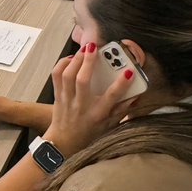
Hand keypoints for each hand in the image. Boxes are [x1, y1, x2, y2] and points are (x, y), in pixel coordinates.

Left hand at [43, 43, 142, 157]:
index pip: (111, 96)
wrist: (64, 143)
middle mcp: (82, 105)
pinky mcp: (58, 95)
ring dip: (76, 59)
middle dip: (89, 61)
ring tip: (84, 49)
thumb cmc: (89, 134)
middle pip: (83, 80)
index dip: (121, 83)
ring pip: (68, 75)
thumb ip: (122, 109)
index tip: (129, 71)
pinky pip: (56, 76)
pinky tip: (71, 58)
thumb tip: (134, 95)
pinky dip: (62, 64)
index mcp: (97, 113)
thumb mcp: (109, 125)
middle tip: (95, 47)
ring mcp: (68, 100)